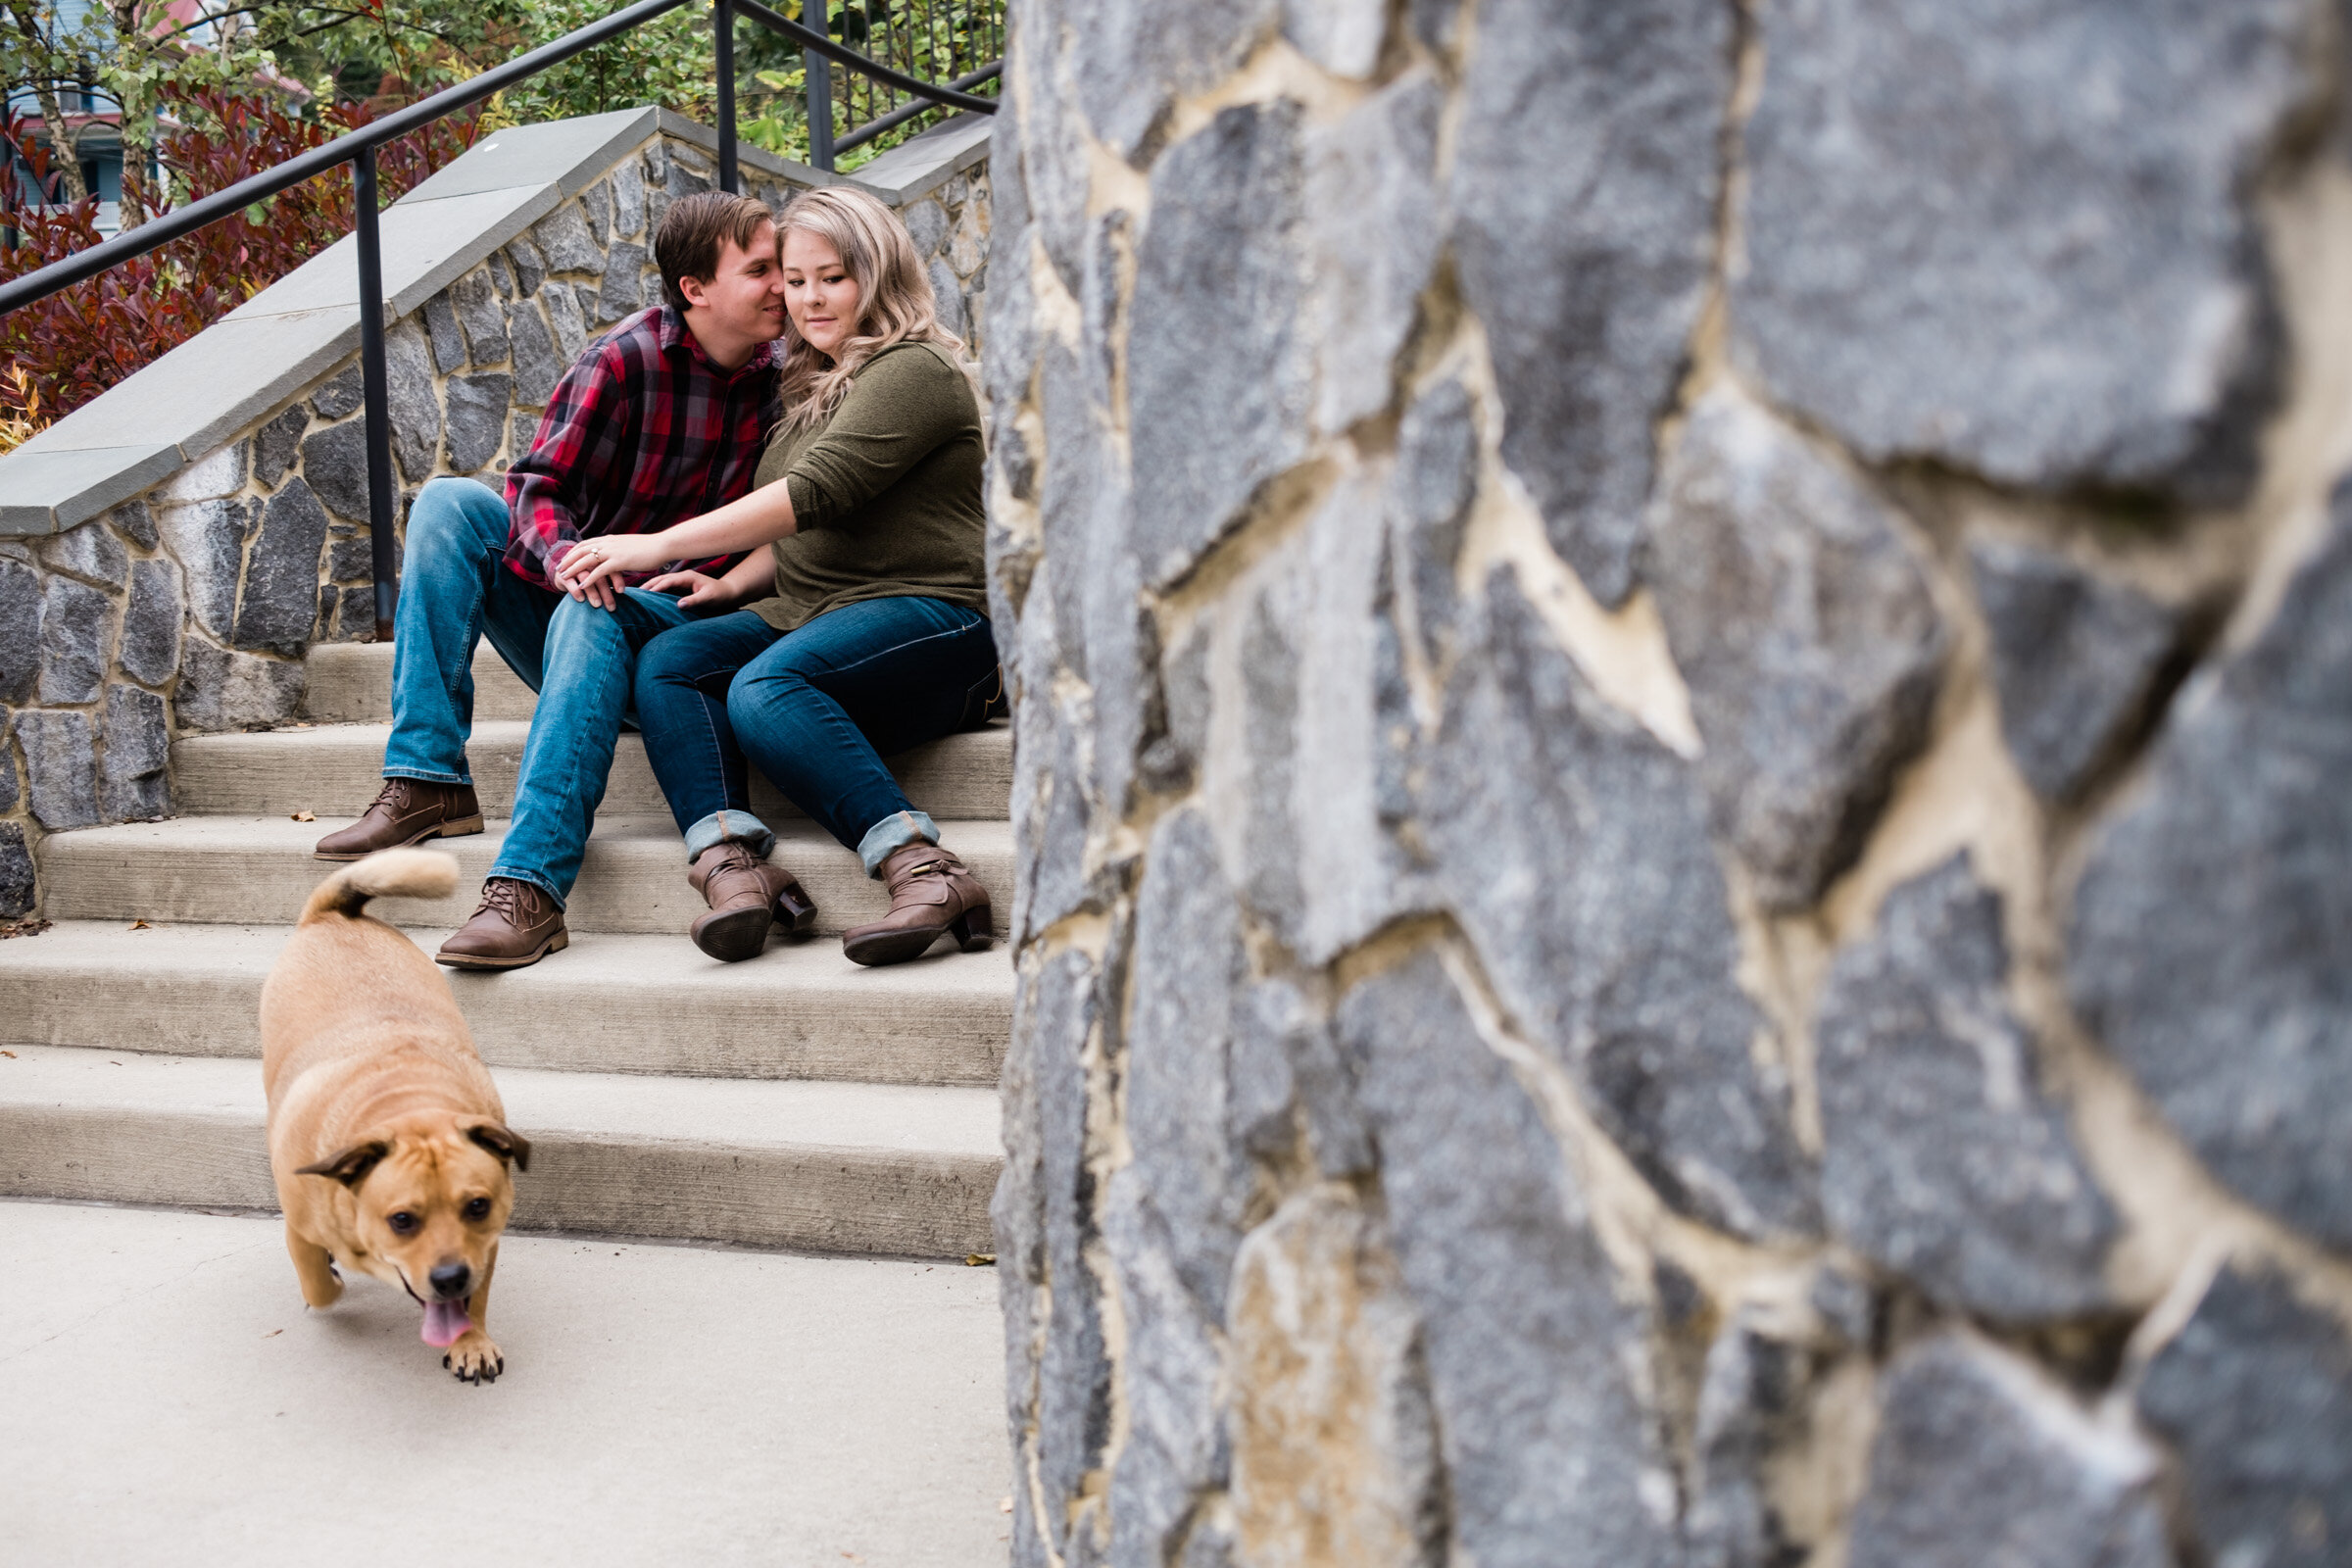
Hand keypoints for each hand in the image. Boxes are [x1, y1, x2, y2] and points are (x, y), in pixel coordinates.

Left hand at [553, 533, 672, 606]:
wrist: (663, 545)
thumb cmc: (651, 548)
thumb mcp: (631, 546)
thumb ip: (620, 549)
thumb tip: (617, 555)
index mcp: (610, 539)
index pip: (586, 543)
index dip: (573, 552)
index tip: (565, 559)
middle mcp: (608, 543)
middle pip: (581, 550)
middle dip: (568, 560)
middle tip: (558, 569)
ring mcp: (613, 551)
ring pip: (586, 560)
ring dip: (573, 569)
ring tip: (564, 578)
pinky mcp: (619, 561)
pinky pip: (599, 571)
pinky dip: (589, 578)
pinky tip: (582, 586)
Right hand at [644, 570, 733, 607]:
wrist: (728, 592)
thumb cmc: (719, 594)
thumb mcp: (708, 597)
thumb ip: (694, 600)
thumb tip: (679, 605)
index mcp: (687, 577)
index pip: (667, 581)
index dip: (656, 587)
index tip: (645, 594)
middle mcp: (682, 576)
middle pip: (661, 579)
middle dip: (648, 585)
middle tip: (634, 592)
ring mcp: (681, 580)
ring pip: (661, 582)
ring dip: (650, 587)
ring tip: (637, 594)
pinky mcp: (681, 586)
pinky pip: (665, 587)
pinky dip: (656, 590)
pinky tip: (648, 596)